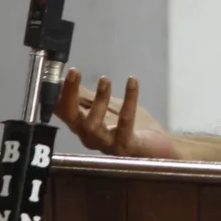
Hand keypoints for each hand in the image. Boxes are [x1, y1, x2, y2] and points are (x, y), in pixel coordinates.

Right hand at [54, 68, 181, 159]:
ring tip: (105, 79)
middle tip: (74, 73)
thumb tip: (67, 80)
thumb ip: (89, 98)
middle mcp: (91, 138)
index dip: (58, 92)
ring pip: (93, 125)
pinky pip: (126, 122)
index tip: (59, 71)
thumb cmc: (135, 128)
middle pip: (72, 118)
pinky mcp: (127, 145)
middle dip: (69, 95)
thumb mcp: (109, 107)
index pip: (64, 111)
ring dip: (98, 100)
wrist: (162, 149)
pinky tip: (132, 81)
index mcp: (84, 128)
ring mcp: (108, 144)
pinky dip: (129, 99)